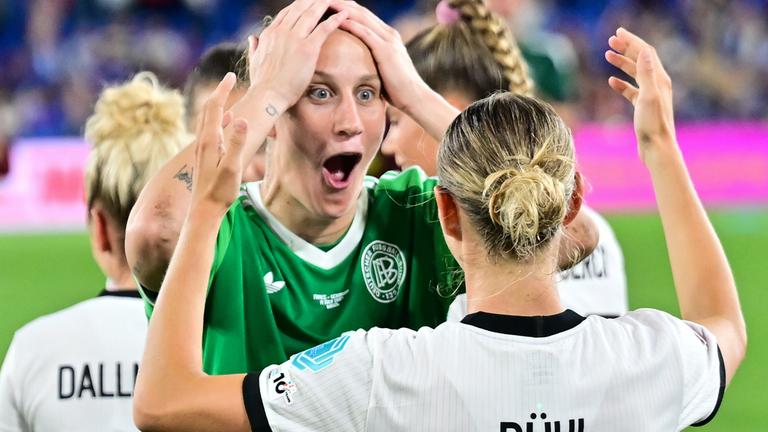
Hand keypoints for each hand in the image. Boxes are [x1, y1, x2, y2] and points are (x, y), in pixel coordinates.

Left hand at [191, 73, 248, 217]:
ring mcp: (203, 149)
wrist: (203, 212)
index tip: (230, 75)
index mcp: (210, 140)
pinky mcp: (206, 156)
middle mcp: (203, 141)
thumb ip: (237, 143)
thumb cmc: (220, 193)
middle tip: (228, 79)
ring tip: (228, 94)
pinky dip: (220, 119)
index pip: (215, 107)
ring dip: (219, 104)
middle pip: (209, 110)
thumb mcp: (232, 168)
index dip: (222, 90)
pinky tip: (228, 121)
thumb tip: (241, 119)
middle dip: (219, 93)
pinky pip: (212, 130)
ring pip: (209, 119)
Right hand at [246, 0, 347, 111]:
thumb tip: (252, 38)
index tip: (308, 3)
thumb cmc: (262, 84)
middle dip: (312, 1)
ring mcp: (294, 38)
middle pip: (299, 8)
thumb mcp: (254, 62)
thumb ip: (254, 47)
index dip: (298, 6)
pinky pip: (324, 28)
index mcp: (269, 34)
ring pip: (312, 13)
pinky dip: (336, 19)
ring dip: (324, 4)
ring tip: (335, 0)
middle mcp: (281, 32)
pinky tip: (345, 14)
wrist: (267, 96)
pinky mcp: (308, 49)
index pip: (286, 13)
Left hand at [331, 0, 428, 112]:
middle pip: (362, 11)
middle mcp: (389, 34)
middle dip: (344, 3)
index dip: (348, 8)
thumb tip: (361, 65)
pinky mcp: (386, 50)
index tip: (332, 4)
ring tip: (327, 2)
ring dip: (344, 9)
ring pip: (362, 17)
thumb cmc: (399, 89)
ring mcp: (389, 40)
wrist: (415, 97)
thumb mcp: (385, 69)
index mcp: (389, 36)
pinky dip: (351, 24)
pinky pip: (365, 33)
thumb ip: (375, 61)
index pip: (365, 16)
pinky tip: (337, 20)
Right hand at [605, 28, 676, 164]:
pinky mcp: (643, 107)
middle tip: (610, 40)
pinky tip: (611, 82)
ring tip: (607, 55)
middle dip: (626, 48)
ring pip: (635, 73)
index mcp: (660, 79)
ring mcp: (650, 95)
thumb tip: (643, 50)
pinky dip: (621, 83)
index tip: (618, 32)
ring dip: (622, 63)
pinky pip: (631, 90)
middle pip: (641, 60)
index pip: (646, 53)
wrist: (657, 148)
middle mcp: (657, 84)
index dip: (632, 41)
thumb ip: (646, 73)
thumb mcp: (648, 96)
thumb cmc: (653, 125)